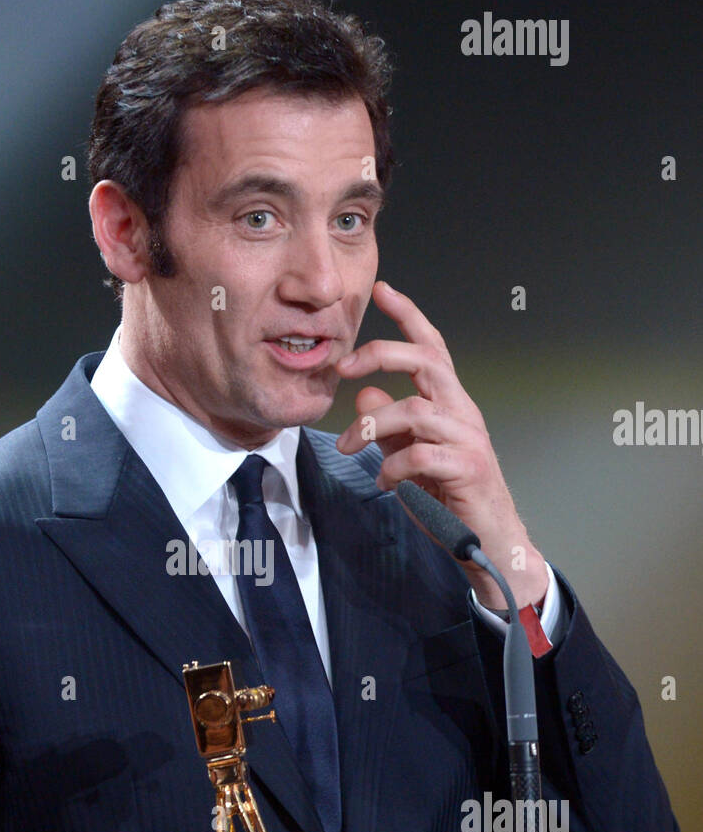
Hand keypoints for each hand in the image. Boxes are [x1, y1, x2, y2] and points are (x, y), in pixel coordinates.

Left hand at [334, 280, 548, 609]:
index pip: (432, 348)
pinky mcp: (468, 468)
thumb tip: (365, 397)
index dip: (409, 316)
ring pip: (415, 410)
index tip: (382, 290)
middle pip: (427, 362)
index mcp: (450, 404)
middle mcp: (463, 412)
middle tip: (343, 368)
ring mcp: (469, 438)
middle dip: (381, 354)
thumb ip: (388, 428)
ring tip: (346, 447)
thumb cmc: (450, 498)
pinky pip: (420, 455)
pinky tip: (383, 481)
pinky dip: (392, 466)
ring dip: (370, 427)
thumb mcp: (407, 457)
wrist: (488, 541)